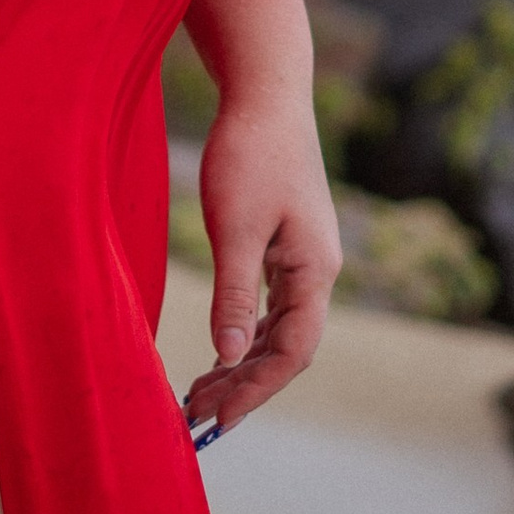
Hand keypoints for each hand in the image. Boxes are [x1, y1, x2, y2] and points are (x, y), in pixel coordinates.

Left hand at [181, 88, 341, 443]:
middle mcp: (318, 271)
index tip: (217, 419)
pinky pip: (271, 306)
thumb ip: (234, 294)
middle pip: (287, 348)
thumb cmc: (250, 153)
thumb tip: (230, 354)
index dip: (256, 390)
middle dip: (244, 385)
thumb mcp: (235, 227)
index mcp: (314, 271)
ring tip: (199, 393)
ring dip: (242, 363)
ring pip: (278, 330)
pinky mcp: (287, 245)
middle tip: (196, 416)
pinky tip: (220, 350)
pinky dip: (245, 333)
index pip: (292, 352)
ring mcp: (304, 258)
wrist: (266, 94)